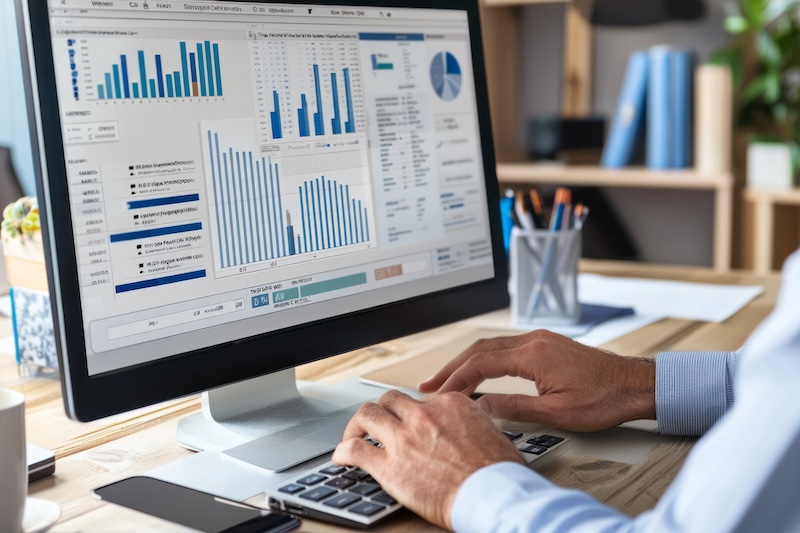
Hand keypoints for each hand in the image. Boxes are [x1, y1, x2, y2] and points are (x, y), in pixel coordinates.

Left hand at [332, 390, 522, 529]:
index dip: (411, 413)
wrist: (493, 495)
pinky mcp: (389, 465)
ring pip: (367, 415)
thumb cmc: (498, 471)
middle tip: (376, 424)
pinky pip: (355, 450)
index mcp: (449, 404)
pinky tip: (340, 458)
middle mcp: (423, 415)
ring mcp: (404, 438)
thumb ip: (475, 418)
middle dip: (381, 411)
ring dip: (356, 424)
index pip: (419, 400)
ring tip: (352, 435)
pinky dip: (342, 452)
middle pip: (390, 400)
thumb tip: (474, 414)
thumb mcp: (493, 430)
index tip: (408, 423)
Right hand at [418, 329, 655, 431]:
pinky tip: (479, 373)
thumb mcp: (556, 412)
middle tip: (430, 384)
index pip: (480, 363)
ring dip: (467, 362)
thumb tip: (480, 406)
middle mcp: (534, 340)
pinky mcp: (546, 345)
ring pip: (491, 346)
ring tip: (448, 380)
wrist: (636, 385)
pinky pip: (506, 348)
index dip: (455, 379)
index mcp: (533, 354)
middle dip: (452, 367)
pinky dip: (485, 360)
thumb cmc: (604, 399)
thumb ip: (513, 407)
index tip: (439, 393)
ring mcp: (540, 340)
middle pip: (479, 349)